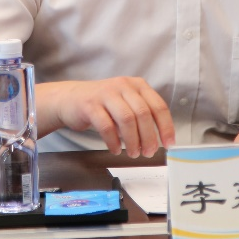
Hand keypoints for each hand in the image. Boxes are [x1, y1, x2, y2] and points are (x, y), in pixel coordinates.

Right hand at [47, 77, 175, 156]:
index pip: (158, 106)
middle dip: (149, 137)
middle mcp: (123, 86)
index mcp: (137, 85)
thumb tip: (159, 139)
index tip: (169, 144)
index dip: (166, 127)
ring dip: (133, 140)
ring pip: (127, 119)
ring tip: (133, 153)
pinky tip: (116, 149)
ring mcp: (106, 94)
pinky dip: (114, 141)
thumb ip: (141, 116)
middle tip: (148, 153)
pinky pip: (106, 126)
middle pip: (143, 114)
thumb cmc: (102, 105)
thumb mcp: (125, 103)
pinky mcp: (90, 105)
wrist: (69, 99)